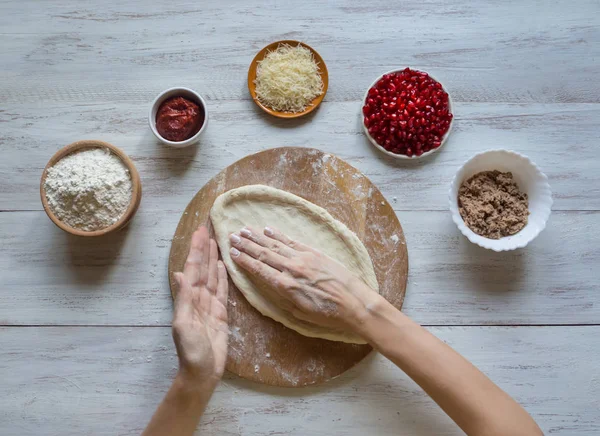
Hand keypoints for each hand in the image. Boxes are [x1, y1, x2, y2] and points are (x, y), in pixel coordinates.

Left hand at [172, 225, 228, 384]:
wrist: (202, 372)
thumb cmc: (190, 351)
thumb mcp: (183, 324)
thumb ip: (184, 299)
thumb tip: (179, 274)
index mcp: (188, 299)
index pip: (193, 268)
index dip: (196, 250)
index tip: (199, 232)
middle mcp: (198, 298)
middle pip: (202, 268)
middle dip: (203, 248)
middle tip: (207, 228)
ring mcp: (210, 305)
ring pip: (212, 276)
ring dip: (213, 259)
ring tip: (215, 241)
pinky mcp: (221, 314)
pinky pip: (222, 291)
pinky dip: (222, 277)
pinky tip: (223, 265)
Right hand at [228, 226, 379, 335]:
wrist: (355, 303)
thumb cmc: (328, 315)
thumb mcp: (300, 313)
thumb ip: (283, 298)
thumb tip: (273, 286)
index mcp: (285, 286)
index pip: (259, 269)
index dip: (244, 260)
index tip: (232, 252)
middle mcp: (291, 269)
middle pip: (263, 253)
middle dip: (246, 244)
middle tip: (232, 236)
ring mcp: (303, 259)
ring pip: (275, 244)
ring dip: (257, 236)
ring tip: (244, 229)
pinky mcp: (314, 253)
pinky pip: (291, 242)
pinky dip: (278, 235)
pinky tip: (268, 229)